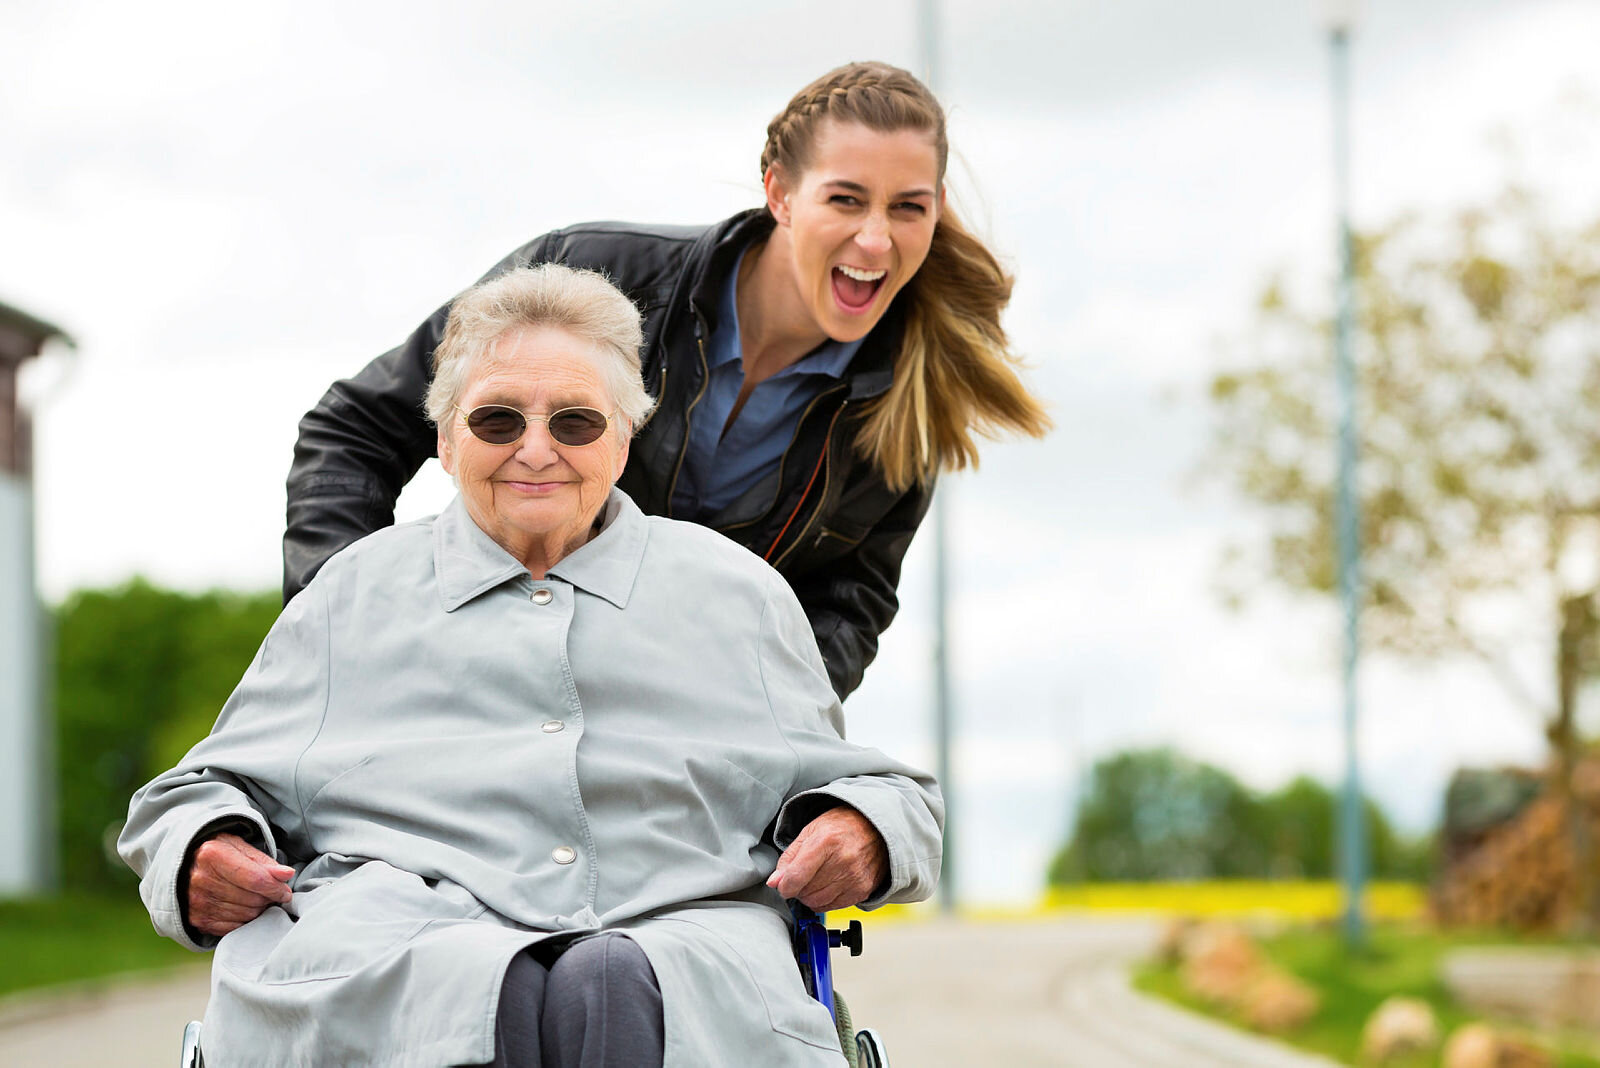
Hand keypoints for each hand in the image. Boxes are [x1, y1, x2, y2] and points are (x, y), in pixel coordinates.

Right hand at [186, 833, 293, 936]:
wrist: (184, 866)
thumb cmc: (218, 853)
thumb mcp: (239, 847)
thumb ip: (264, 862)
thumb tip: (287, 874)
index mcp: (213, 855)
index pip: (255, 879)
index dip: (276, 888)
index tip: (286, 892)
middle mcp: (201, 879)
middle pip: (252, 899)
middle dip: (268, 898)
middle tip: (269, 893)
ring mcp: (197, 902)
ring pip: (246, 915)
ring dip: (258, 909)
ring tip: (256, 898)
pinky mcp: (197, 919)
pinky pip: (233, 927)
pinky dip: (244, 920)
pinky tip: (244, 908)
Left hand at [766, 806, 887, 911]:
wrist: (874, 827)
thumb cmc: (841, 826)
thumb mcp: (810, 831)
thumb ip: (789, 857)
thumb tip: (775, 882)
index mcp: (827, 840)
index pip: (797, 876)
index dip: (784, 885)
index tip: (782, 885)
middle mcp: (843, 860)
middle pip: (806, 892)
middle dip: (797, 888)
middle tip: (802, 876)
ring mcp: (855, 877)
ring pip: (817, 902)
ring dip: (810, 896)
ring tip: (815, 879)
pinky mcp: (863, 890)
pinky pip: (833, 907)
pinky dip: (825, 900)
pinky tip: (828, 885)